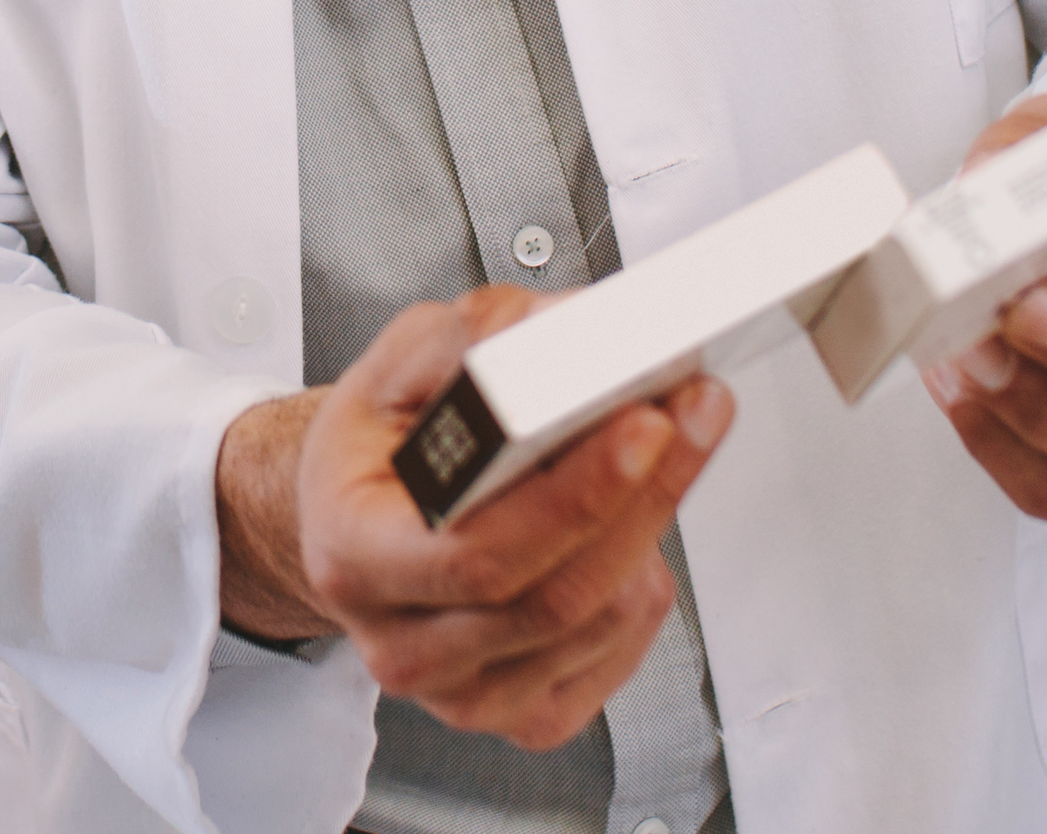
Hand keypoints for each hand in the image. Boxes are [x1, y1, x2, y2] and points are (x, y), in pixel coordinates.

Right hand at [258, 285, 731, 749]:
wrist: (360, 523)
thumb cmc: (378, 454)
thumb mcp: (396, 369)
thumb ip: (473, 341)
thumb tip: (552, 332)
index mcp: (354, 560)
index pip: (480, 555)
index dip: (576, 495)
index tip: (643, 422)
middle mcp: (406, 645)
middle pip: (558, 595)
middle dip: (644, 494)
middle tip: (692, 411)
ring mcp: (468, 693)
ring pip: (605, 619)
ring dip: (650, 524)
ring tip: (657, 454)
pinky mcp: (530, 714)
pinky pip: (624, 647)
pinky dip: (644, 576)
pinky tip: (622, 527)